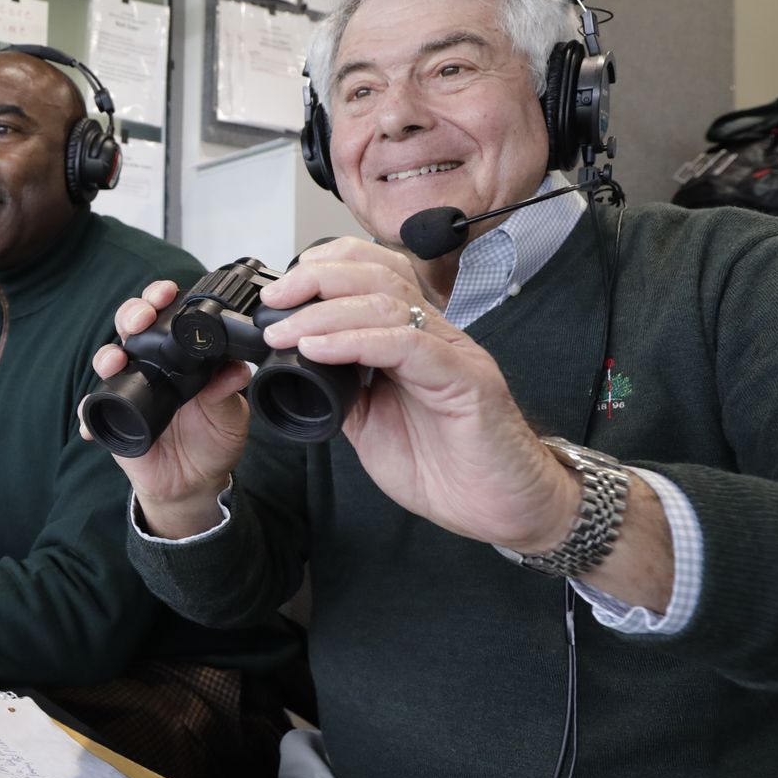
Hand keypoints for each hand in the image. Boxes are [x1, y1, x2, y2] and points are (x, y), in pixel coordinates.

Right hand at [83, 279, 253, 538]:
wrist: (196, 483)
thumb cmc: (213, 440)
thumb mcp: (230, 415)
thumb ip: (228, 392)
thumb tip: (237, 370)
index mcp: (181, 355)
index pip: (167, 315)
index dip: (162, 298)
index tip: (168, 293)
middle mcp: (152, 364)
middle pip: (131, 327)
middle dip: (132, 314)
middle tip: (141, 320)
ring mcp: (129, 388)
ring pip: (108, 360)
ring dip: (107, 356)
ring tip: (114, 362)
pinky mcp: (114, 417)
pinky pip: (93, 410)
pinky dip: (88, 413)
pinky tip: (90, 420)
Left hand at [254, 238, 576, 552]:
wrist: (502, 509)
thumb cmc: (450, 468)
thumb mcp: (372, 424)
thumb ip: (341, 390)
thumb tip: (296, 369)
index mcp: (412, 339)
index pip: (373, 273)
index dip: (325, 268)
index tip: (280, 290)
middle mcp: (434, 336)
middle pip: (378, 273)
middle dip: (317, 277)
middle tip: (275, 298)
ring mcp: (453, 353)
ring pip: (388, 303)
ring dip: (325, 312)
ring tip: (285, 330)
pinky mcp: (467, 380)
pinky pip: (408, 345)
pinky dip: (356, 341)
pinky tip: (319, 349)